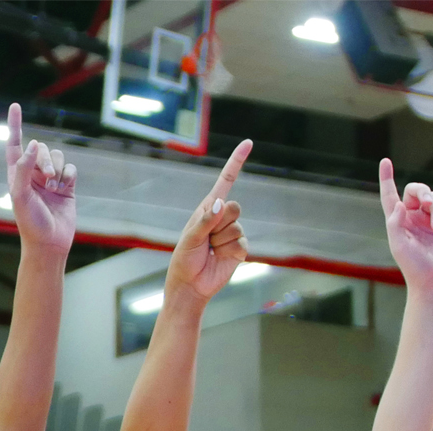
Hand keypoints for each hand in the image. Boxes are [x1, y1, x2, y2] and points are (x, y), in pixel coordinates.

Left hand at [3, 102, 76, 252]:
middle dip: (47, 160)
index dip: (15, 125)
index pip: (14, 144)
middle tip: (47, 178)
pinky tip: (65, 188)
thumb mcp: (21, 195)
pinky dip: (69, 175)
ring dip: (58, 168)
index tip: (15, 106)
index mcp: (17, 174)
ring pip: (59, 156)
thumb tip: (34, 144)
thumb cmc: (29, 222)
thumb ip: (24, 168)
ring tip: (54, 187)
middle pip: (43, 149)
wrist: (49, 243)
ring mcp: (51, 179)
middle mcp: (33, 173)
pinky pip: (71, 168)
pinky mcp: (67, 185)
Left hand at [166, 139, 251, 303]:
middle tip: (206, 238)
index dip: (237, 161)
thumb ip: (206, 220)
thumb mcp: (190, 238)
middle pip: (235, 206)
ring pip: (237, 227)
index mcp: (208, 208)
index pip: (226, 181)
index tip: (248, 143)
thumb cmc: (184, 260)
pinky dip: (229, 252)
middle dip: (220, 222)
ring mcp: (233, 232)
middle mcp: (222, 217)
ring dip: (221, 241)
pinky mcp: (240, 248)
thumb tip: (222, 204)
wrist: (190, 285)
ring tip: (210, 250)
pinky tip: (219, 258)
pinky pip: (242, 243)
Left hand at [377, 160, 432, 294]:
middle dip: (423, 192)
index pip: (389, 195)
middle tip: (426, 202)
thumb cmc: (413, 266)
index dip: (386, 178)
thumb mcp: (399, 246)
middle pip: (416, 190)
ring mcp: (427, 220)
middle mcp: (410, 217)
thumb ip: (395, 224)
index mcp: (397, 221)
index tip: (385, 161)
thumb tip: (397, 204)